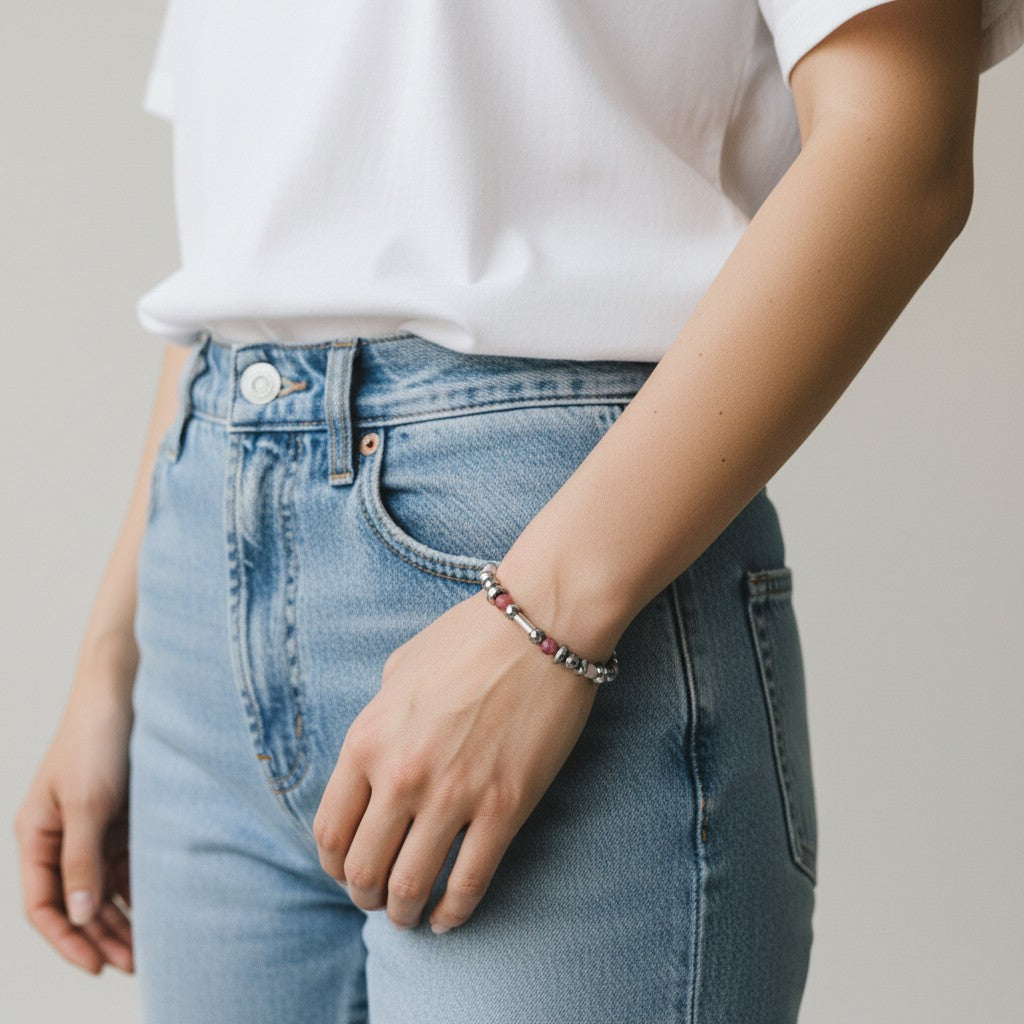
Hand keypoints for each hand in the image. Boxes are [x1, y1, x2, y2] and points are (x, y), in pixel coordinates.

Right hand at [14, 650, 134, 974]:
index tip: (96, 968)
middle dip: (102, 936)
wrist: (128, 686)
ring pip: (105, 885)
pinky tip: (163, 906)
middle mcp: (62, 834)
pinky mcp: (124, 813)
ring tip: (150, 947)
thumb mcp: (88, 803)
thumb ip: (82, 859)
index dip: (66, 940)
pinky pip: (128, 861)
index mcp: (36, 833)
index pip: (43, 903)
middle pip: (78, 901)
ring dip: (123, 916)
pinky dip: (140, 885)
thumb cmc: (98, 738)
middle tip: (136, 965)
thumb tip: (80, 917)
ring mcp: (94, 825)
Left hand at [312, 583, 606, 933]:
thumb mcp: (399, 668)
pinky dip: (454, 913)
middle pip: (364, 868)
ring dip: (404, 912)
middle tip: (377, 899)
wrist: (539, 624)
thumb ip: (377, 717)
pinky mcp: (504, 808)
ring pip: (411, 887)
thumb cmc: (469, 637)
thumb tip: (375, 753)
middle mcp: (401, 776)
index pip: (330, 831)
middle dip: (365, 896)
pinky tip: (450, 918)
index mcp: (368, 740)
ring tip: (409, 916)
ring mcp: (453, 796)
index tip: (347, 871)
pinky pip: (470, 883)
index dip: (334, 865)